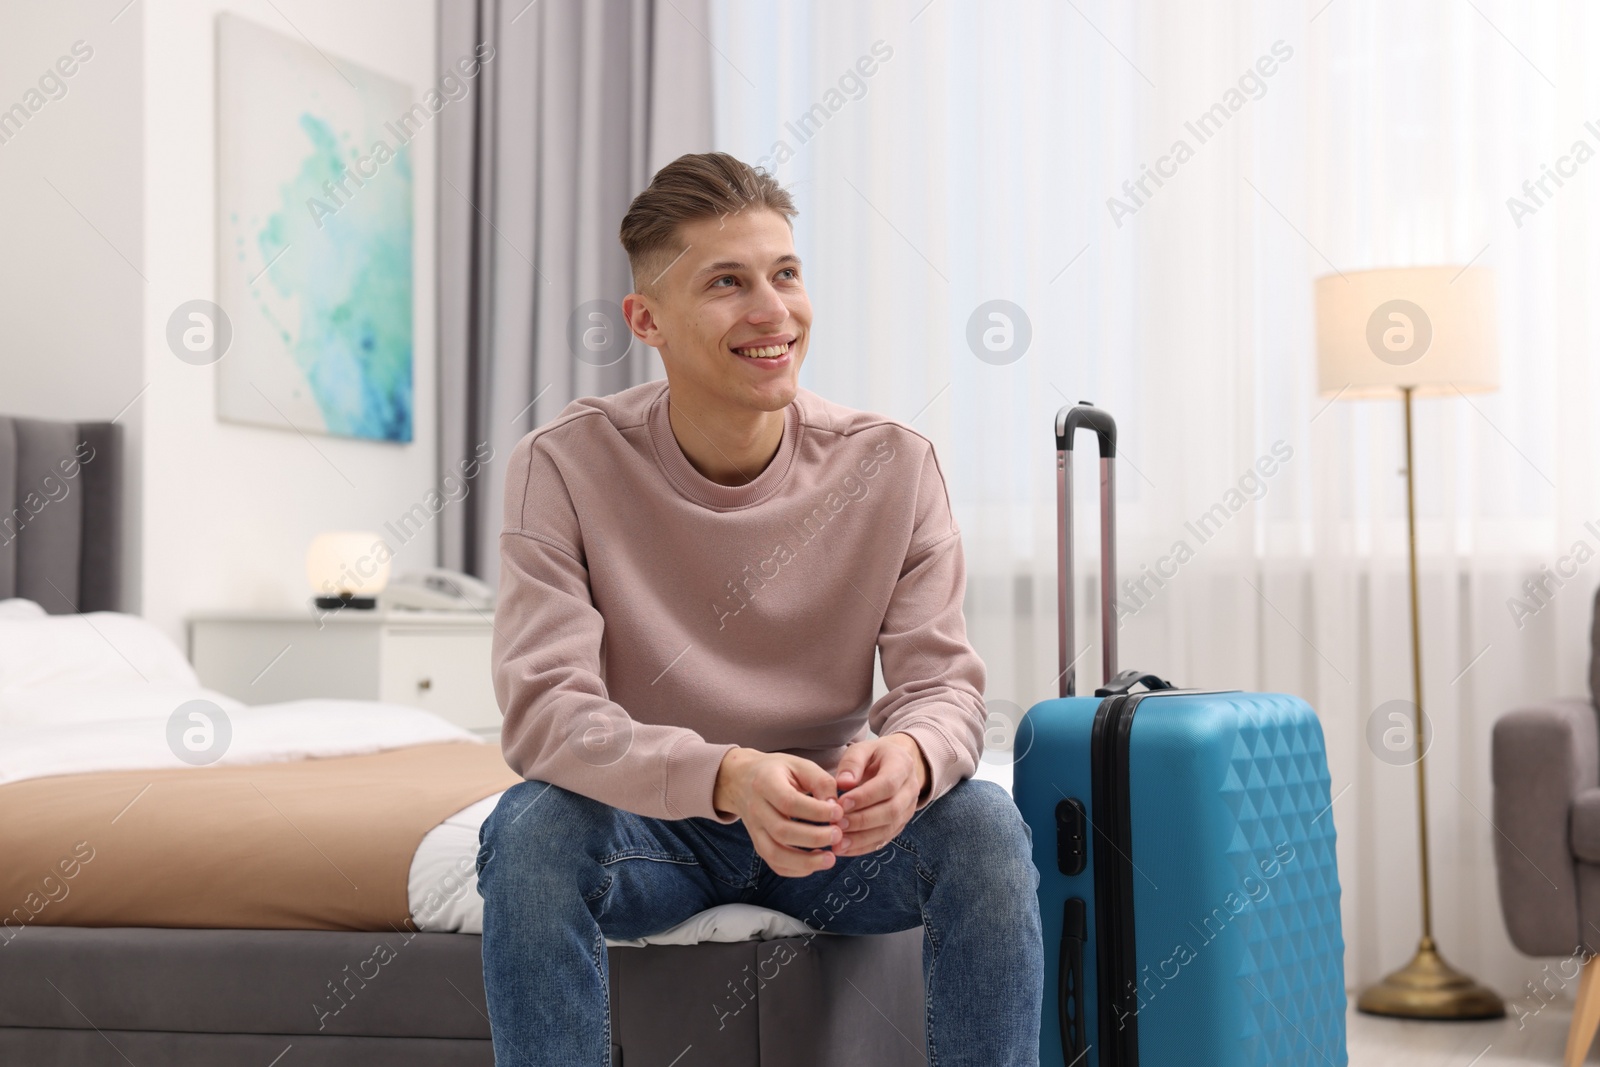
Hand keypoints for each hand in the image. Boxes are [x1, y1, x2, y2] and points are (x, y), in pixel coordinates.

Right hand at [713, 748, 843, 876]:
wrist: (742, 780)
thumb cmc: (778, 771)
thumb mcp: (800, 764)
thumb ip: (820, 782)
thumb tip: (836, 808)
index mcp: (765, 783)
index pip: (789, 802)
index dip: (816, 811)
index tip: (839, 813)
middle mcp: (756, 809)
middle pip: (782, 831)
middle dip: (814, 837)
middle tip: (838, 835)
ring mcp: (755, 830)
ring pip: (775, 853)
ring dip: (805, 861)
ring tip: (831, 859)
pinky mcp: (758, 844)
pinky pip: (774, 863)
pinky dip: (795, 870)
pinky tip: (815, 863)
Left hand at [830, 734, 927, 857]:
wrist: (896, 764)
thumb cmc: (874, 756)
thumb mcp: (862, 749)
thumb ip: (852, 763)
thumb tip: (843, 783)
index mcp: (902, 766)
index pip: (887, 785)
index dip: (865, 797)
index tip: (842, 803)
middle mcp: (910, 790)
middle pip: (891, 810)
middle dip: (862, 820)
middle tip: (837, 824)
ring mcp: (908, 810)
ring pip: (888, 829)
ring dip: (861, 838)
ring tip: (837, 842)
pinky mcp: (900, 825)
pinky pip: (884, 840)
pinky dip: (863, 847)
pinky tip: (844, 848)